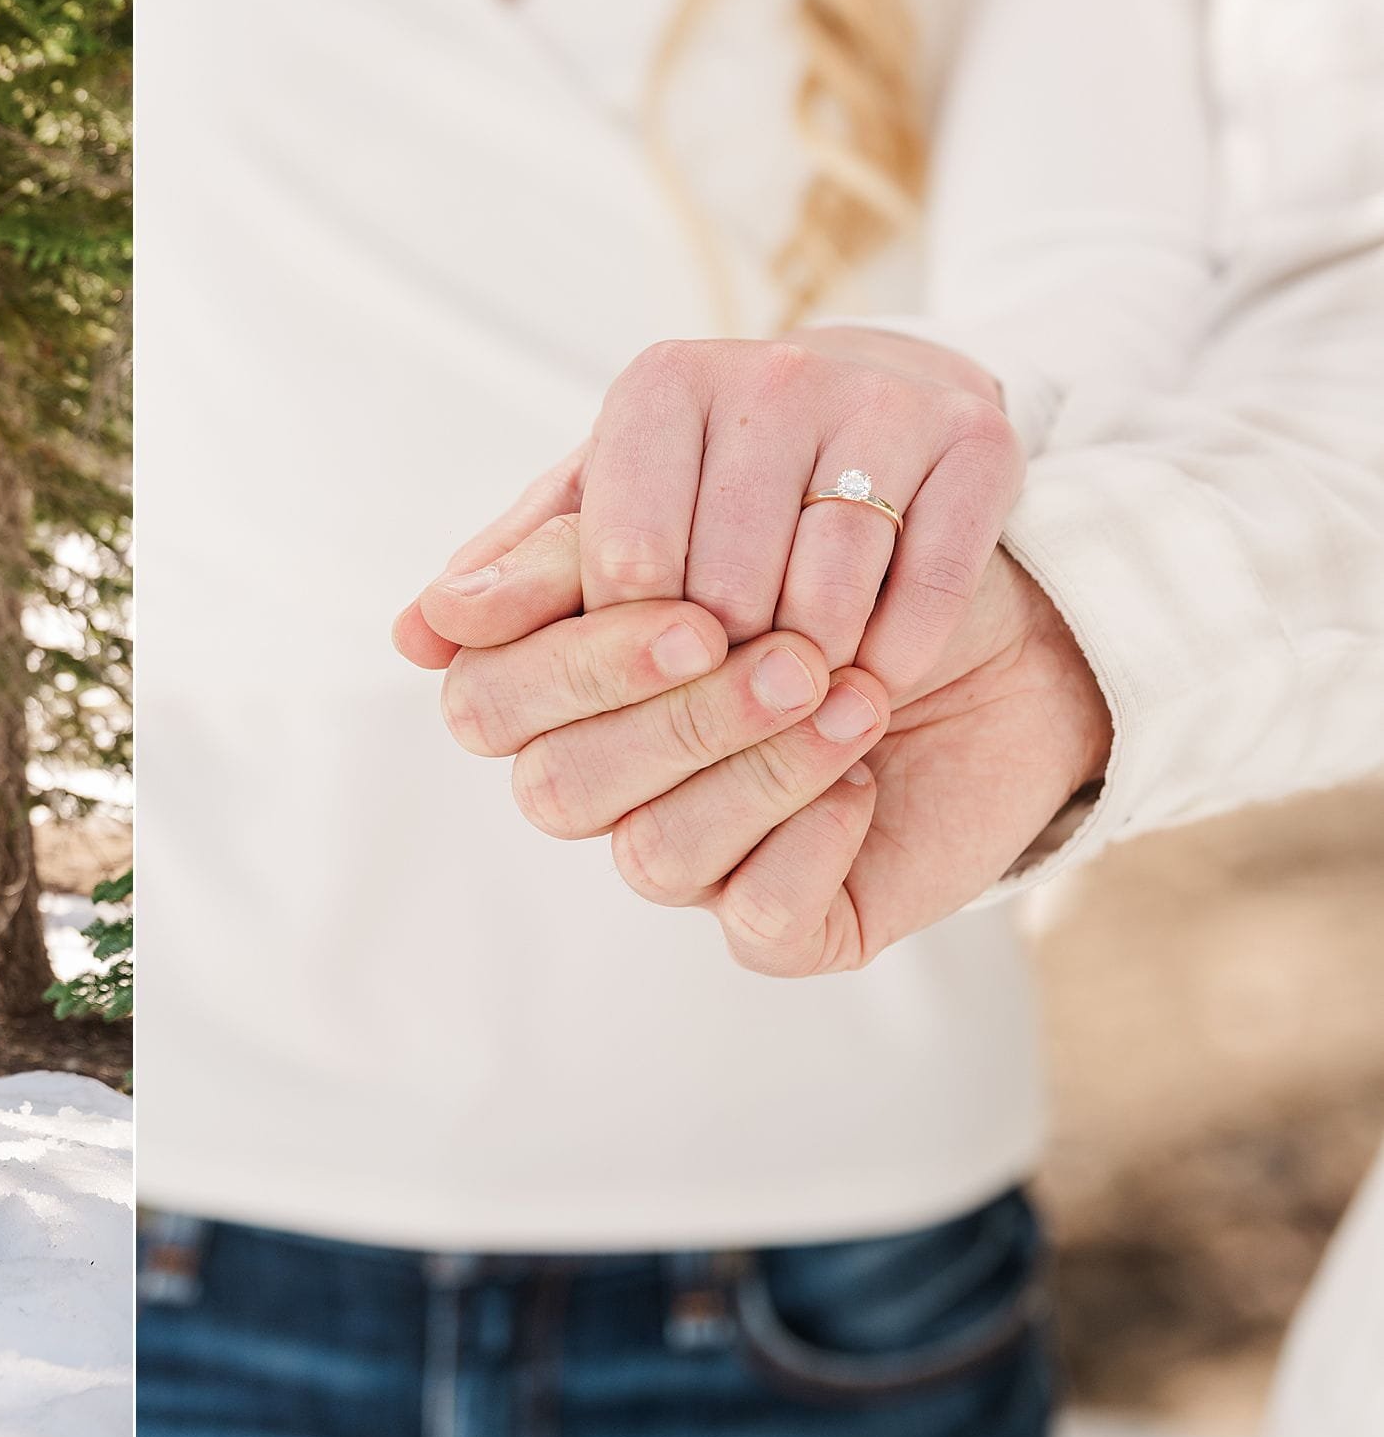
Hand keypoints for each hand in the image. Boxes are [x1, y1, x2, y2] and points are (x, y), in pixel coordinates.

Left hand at [401, 330, 1023, 695]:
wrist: (891, 401)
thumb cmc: (716, 479)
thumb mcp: (610, 504)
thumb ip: (517, 573)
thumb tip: (415, 634)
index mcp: (659, 387)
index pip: (623, 563)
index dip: (629, 648)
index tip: (649, 676)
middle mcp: (770, 373)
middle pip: (723, 595)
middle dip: (717, 673)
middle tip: (726, 697)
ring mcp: (880, 399)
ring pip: (824, 601)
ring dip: (807, 675)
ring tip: (796, 689)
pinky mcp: (975, 438)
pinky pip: (921, 591)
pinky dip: (894, 655)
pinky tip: (875, 675)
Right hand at [402, 512, 1110, 974]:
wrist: (1007, 618)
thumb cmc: (831, 554)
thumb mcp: (702, 513)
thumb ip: (569, 547)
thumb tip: (428, 618)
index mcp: (559, 689)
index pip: (484, 702)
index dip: (569, 663)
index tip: (679, 603)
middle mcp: (607, 782)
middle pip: (555, 789)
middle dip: (670, 717)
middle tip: (782, 650)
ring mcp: (692, 861)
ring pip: (654, 857)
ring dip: (758, 769)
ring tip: (851, 695)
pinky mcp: (787, 922)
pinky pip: (758, 919)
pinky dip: (811, 841)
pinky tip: (864, 777)